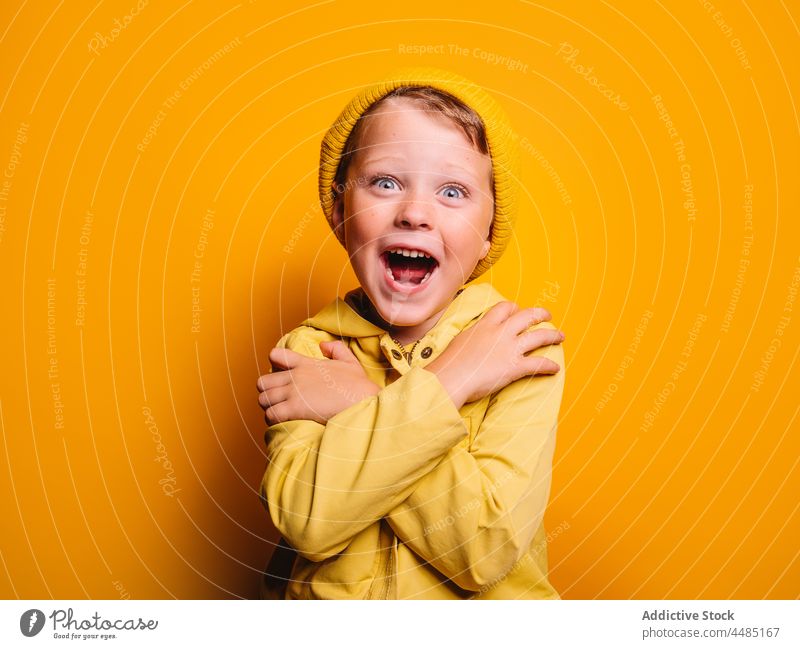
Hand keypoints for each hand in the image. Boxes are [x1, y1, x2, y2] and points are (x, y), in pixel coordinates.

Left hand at [257, 340, 380, 425]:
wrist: (363, 400)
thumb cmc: (359, 386)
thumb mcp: (350, 361)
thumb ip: (335, 349)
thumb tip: (323, 345)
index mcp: (305, 364)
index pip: (275, 356)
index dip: (273, 367)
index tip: (282, 379)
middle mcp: (295, 376)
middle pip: (262, 382)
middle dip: (268, 393)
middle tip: (279, 402)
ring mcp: (293, 392)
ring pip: (263, 399)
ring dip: (269, 408)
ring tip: (281, 415)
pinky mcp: (293, 408)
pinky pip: (270, 414)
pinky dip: (273, 421)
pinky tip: (285, 423)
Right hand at [425, 302, 563, 408]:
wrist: (451, 377)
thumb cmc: (450, 362)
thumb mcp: (460, 341)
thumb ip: (472, 336)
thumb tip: (472, 339)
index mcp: (485, 325)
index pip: (504, 308)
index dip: (513, 308)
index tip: (517, 310)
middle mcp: (500, 333)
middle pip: (526, 316)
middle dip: (540, 314)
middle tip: (547, 316)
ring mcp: (510, 349)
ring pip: (538, 336)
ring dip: (552, 336)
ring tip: (560, 337)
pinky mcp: (515, 367)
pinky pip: (538, 364)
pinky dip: (549, 366)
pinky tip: (555, 368)